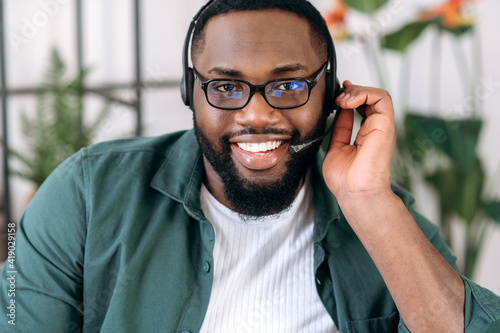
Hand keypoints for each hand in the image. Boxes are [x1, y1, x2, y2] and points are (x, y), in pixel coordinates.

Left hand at [322, 81, 396, 201]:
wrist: (355, 193)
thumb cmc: (345, 180)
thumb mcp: (336, 147)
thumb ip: (341, 128)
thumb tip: (340, 111)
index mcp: (367, 134)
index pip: (364, 106)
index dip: (351, 95)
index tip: (337, 94)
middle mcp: (377, 129)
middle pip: (371, 98)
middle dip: (352, 91)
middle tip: (337, 98)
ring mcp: (382, 127)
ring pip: (378, 94)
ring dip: (357, 91)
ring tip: (342, 100)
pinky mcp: (385, 126)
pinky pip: (382, 98)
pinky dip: (364, 93)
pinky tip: (348, 102)